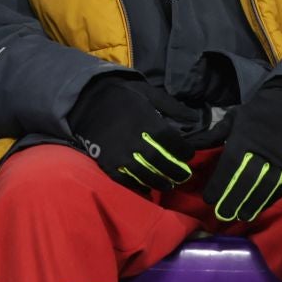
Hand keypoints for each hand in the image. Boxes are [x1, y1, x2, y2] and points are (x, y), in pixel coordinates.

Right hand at [66, 76, 194, 193]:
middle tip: (183, 175)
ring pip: (146, 174)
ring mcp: (121, 154)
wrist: (86, 100)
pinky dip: (137, 186)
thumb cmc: (121, 95)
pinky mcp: (107, 161)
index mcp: (149, 123)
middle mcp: (137, 141)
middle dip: (176, 171)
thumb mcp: (147, 93)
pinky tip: (146, 189)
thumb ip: (172, 106)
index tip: (188, 154)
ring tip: (168, 184)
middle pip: (162, 162)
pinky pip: (125, 179)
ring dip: (160, 182)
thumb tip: (195, 118)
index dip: (185, 151)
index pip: (175, 144)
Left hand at [202, 83, 281, 222]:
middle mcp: (264, 151)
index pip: (230, 165)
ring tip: (240, 216)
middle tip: (222, 214)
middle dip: (233, 199)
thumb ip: (213, 135)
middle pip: (247, 180)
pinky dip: (268, 200)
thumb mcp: (234, 118)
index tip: (208, 199)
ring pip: (265, 188)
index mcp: (245, 138)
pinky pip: (281, 189)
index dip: (218, 184)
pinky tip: (258, 208)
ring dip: (251, 204)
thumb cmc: (258, 115)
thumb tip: (191, 147)